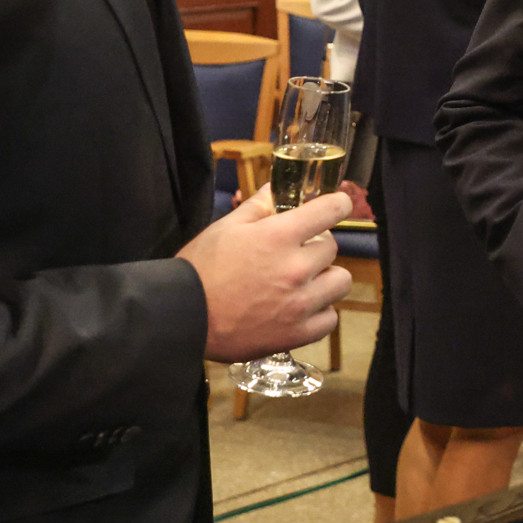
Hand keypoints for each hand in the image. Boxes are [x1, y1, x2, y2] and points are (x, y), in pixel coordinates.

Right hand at [177, 190, 353, 361]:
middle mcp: (297, 268)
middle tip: (297, 250)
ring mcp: (300, 303)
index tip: (337, 205)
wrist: (183, 317)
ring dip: (325, 278)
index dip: (338, 203)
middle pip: (332, 247)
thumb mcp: (226, 226)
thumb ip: (258, 206)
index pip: (331, 210)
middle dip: (317, 244)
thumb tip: (277, 189)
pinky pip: (330, 318)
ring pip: (340, 282)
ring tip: (304, 281)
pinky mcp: (297, 333)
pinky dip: (320, 311)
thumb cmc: (201, 268)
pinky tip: (301, 307)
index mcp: (280, 236)